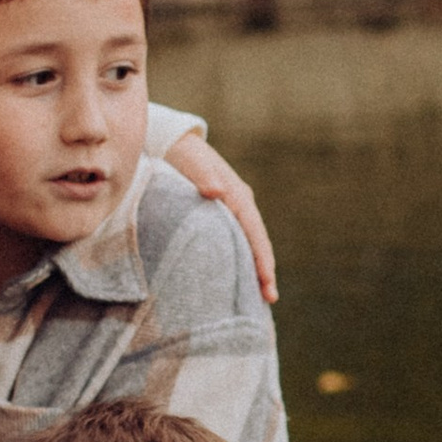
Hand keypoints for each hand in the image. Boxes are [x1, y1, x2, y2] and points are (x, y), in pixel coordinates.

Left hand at [165, 131, 277, 302]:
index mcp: (236, 194)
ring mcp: (232, 210)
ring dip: (254, 268)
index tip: (266, 282)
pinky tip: (236, 277)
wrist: (171, 141)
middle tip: (270, 300)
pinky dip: (239, 259)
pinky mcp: (221, 215)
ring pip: (248, 243)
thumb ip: (202, 174)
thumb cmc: (180, 152)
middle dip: (264, 270)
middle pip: (257, 241)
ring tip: (257, 298)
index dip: (262, 258)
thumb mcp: (191, 160)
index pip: (254, 232)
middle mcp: (240, 203)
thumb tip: (217, 192)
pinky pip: (235, 240)